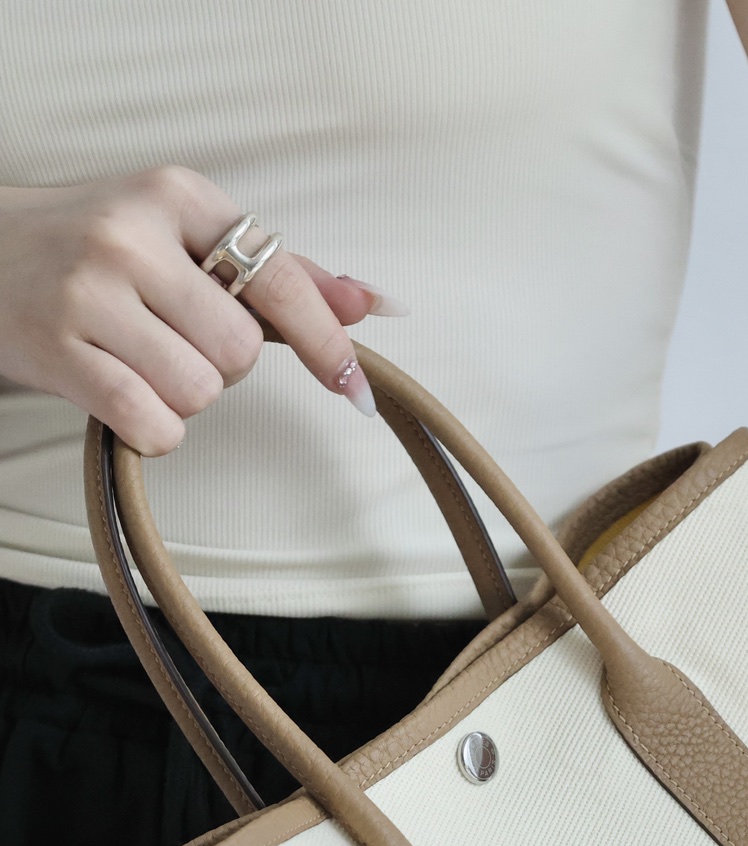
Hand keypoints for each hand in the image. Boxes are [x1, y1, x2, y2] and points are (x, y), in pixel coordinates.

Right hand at [0, 167, 405, 455]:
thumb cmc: (97, 250)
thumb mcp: (184, 236)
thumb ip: (278, 272)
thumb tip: (370, 304)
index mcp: (176, 196)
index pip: (275, 278)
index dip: (323, 341)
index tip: (355, 387)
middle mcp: (132, 236)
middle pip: (239, 353)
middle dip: (220, 365)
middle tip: (172, 340)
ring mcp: (90, 293)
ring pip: (199, 392)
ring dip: (181, 397)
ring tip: (136, 358)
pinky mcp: (61, 351)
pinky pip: (154, 425)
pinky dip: (151, 430)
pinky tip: (120, 393)